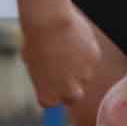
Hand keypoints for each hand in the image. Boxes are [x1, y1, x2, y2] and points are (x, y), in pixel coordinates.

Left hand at [16, 0, 105, 117]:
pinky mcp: (94, 60)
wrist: (49, 22)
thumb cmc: (35, 40)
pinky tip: (74, 39)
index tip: (48, 81)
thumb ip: (43, 75)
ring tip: (65, 46)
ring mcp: (84, 77)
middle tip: (62, 70)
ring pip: (83, 76)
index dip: (51, 91)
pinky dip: (84, 52)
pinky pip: (89, 59)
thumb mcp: (32, 63)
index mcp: (48, 96)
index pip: (52, 102)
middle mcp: (68, 92)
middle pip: (73, 97)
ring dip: (77, 66)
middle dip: (69, 87)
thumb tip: (50, 74)